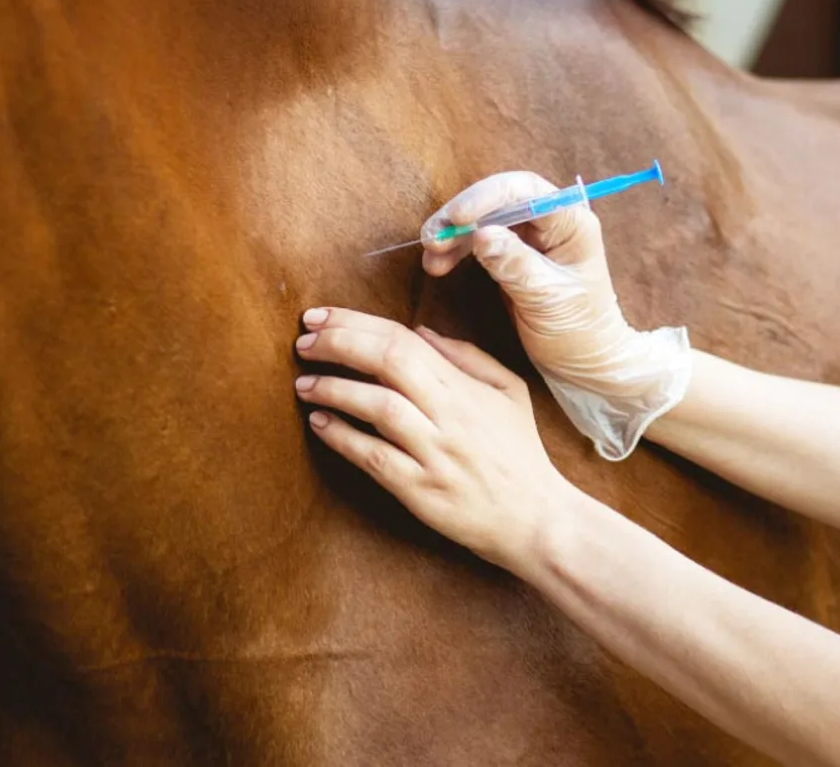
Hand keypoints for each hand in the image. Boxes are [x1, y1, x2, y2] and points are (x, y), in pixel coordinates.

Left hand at [293, 307, 573, 572]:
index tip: (319, 318)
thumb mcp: (509, 391)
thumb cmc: (520, 454)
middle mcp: (449, 414)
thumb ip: (466, 356)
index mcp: (465, 387)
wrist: (537, 520)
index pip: (403, 339)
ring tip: (304, 384)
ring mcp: (434, 453)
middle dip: (338, 344)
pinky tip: (319, 424)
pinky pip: (375, 458)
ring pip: (378, 407)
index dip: (355, 323)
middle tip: (302, 342)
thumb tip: (419, 330)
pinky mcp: (421, 490)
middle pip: (387, 362)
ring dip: (334, 389)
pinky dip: (343, 438)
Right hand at [420, 172, 692, 460]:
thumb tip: (481, 235)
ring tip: (430, 256)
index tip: (457, 217)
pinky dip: (456, 250)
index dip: (487, 197)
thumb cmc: (578, 329)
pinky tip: (438, 266)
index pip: (525, 191)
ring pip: (483, 219)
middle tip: (432, 238)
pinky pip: (478, 241)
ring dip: (453, 234)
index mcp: (570, 222)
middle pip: (497, 200)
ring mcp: (529, 236)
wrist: (584, 360)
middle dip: (461, 215)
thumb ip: (515, 265)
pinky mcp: (512, 254)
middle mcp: (550, 221)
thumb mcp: (547, 298)